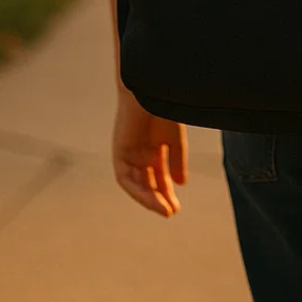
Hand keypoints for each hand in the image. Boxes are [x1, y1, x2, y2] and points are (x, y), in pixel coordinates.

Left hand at [112, 89, 187, 216]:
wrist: (150, 89)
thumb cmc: (165, 108)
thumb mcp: (175, 139)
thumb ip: (177, 160)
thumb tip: (182, 184)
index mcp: (155, 147)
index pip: (159, 176)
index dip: (167, 192)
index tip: (176, 207)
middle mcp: (140, 152)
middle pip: (148, 182)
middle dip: (159, 198)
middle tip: (171, 212)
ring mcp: (129, 152)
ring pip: (136, 183)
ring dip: (149, 198)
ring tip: (164, 210)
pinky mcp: (120, 151)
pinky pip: (125, 177)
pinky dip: (137, 189)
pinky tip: (150, 198)